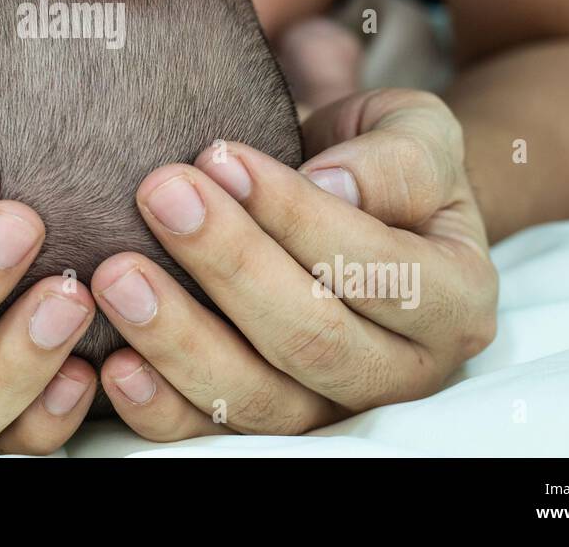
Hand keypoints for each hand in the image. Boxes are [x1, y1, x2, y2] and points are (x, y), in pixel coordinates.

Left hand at [90, 88, 497, 438]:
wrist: (357, 205)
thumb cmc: (382, 165)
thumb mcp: (415, 134)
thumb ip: (396, 160)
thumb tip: (332, 186)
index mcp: (455, 298)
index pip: (375, 267)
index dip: (294, 215)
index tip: (221, 156)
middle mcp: (403, 371)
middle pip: (312, 338)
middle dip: (228, 264)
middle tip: (159, 195)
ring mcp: (332, 408)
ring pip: (259, 400)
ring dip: (179, 339)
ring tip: (117, 274)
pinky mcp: (269, 425)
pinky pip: (212, 434)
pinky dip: (160, 406)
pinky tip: (114, 365)